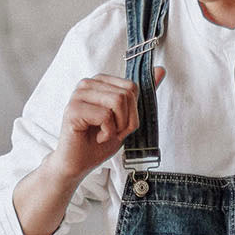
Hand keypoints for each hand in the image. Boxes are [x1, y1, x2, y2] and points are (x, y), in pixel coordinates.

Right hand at [50, 67, 165, 181]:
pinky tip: (98, 138)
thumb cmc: (98, 143)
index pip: (132, 87)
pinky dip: (107, 133)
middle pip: (126, 94)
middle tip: (113, 133)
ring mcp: (79, 94)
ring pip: (117, 102)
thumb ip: (139, 96)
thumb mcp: (125, 120)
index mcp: (100, 82)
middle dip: (126, 121)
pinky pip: (105, 116)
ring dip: (118, 127)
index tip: (120, 126)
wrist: (78, 164)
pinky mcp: (74, 108)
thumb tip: (160, 70)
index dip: (133, 113)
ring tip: (105, 134)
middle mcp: (88, 83)